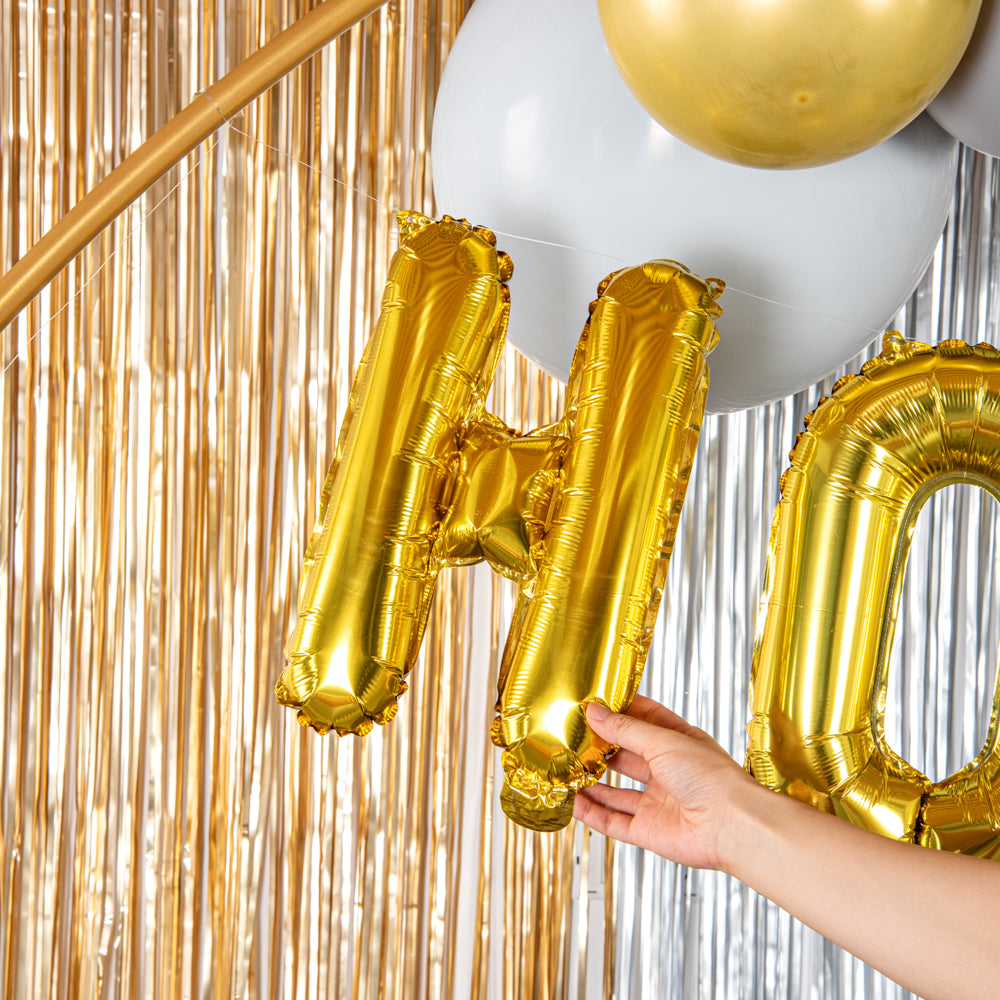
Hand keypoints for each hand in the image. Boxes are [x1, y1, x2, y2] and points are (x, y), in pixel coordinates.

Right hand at [573, 695, 757, 870]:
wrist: (732, 826)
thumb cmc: (712, 778)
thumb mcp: (664, 741)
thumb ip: (626, 729)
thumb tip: (596, 712)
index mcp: (677, 744)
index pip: (643, 721)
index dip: (618, 713)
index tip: (592, 705)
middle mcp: (668, 772)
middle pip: (626, 757)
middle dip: (600, 748)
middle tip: (573, 737)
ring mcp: (657, 802)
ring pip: (616, 792)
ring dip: (592, 782)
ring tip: (567, 770)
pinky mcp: (649, 830)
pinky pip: (614, 821)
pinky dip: (592, 813)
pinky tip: (574, 802)